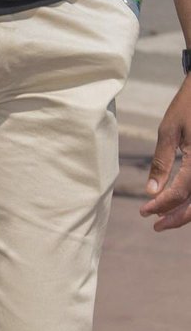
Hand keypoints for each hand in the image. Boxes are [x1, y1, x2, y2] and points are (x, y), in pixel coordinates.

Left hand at [140, 75, 190, 230]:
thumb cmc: (187, 107)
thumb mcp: (169, 130)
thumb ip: (162, 161)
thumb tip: (150, 191)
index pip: (180, 192)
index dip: (161, 205)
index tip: (143, 211)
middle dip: (176, 217)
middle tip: (154, 223)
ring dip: (185, 212)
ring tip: (163, 216)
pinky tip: (178, 201)